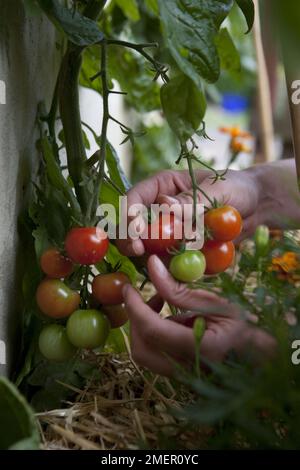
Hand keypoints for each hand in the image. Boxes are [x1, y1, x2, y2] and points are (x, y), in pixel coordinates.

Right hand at [117, 167, 260, 256]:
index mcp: (161, 187)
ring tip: (169, 260)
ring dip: (152, 257)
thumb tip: (165, 206)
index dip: (129, 216)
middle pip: (131, 228)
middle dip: (131, 240)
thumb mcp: (216, 190)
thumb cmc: (236, 187)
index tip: (136, 231)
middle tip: (140, 250)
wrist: (257, 205)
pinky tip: (185, 271)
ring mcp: (168, 233)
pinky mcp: (179, 251)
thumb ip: (191, 201)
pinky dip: (173, 269)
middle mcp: (158, 210)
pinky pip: (169, 263)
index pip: (134, 199)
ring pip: (147, 249)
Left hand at [123, 255, 275, 376]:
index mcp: (200, 349)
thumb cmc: (246, 325)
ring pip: (146, 354)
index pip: (152, 329)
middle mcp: (188, 369)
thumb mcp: (215, 302)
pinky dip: (155, 333)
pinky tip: (171, 315)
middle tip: (143, 296)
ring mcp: (184, 376)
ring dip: (144, 326)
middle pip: (141, 348)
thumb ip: (179, 289)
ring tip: (162, 301)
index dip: (134, 306)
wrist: (262, 354)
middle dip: (135, 320)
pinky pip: (157, 354)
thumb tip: (152, 266)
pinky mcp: (181, 373)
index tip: (127, 287)